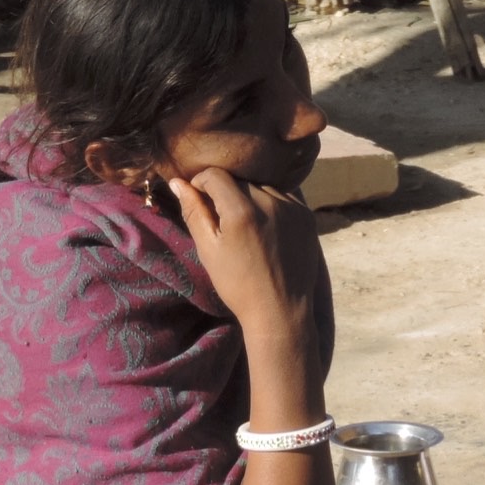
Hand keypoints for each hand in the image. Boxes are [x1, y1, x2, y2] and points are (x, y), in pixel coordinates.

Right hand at [169, 168, 322, 350]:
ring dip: (248, 198)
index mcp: (241, 210)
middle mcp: (270, 202)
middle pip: (239, 180)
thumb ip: (193, 211)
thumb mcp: (208, 249)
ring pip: (261, 187)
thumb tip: (177, 182)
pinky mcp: (306, 215)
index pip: (215, 175)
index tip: (198, 199)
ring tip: (245, 227)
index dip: (201, 183)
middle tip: (221, 219)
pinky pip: (282, 198)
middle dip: (224, 192)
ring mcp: (292, 207)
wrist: (280, 310)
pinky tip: (265, 229)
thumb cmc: (237, 284)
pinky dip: (270, 206)